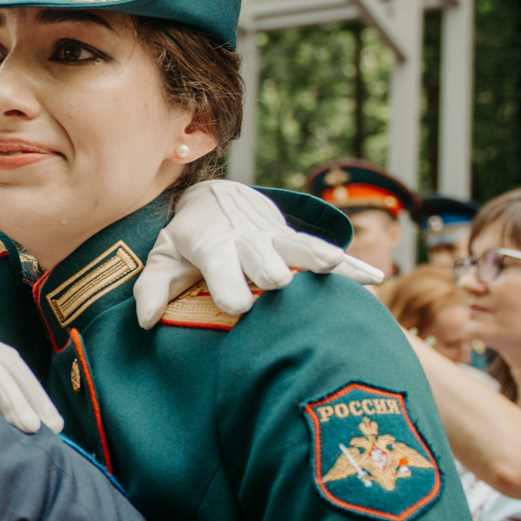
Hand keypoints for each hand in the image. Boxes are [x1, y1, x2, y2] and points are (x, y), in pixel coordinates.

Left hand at [136, 180, 384, 324]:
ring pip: (296, 246)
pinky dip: (349, 265)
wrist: (214, 199)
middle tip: (280, 282)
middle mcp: (246, 240)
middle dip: (270, 267)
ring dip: (313, 256)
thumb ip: (152, 288)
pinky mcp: (293, 242)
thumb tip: (146, 321)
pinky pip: (322, 252)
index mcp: (212, 245)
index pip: (218, 263)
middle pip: (261, 255)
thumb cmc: (186, 240)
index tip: (238, 306)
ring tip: (334, 266)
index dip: (228, 283)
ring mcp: (274, 238)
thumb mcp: (163, 258)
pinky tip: (374, 279)